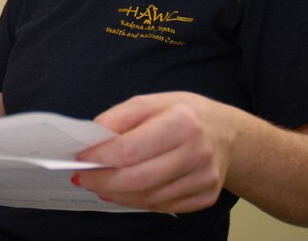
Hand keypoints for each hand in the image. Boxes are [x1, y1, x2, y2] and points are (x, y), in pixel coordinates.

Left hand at [73, 92, 242, 212]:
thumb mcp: (151, 102)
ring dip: (117, 194)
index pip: (130, 149)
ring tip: (99, 185)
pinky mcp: (205, 196)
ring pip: (148, 197)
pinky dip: (137, 201)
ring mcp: (204, 178)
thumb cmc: (183, 113)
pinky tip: (123, 191)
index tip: (80, 158)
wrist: (227, 132)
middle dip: (103, 181)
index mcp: (181, 122)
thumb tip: (92, 138)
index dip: (100, 157)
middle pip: (138, 179)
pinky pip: (162, 206)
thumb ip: (119, 117)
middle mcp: (196, 152)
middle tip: (82, 178)